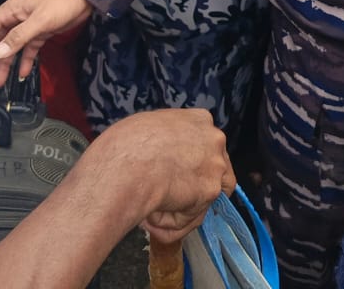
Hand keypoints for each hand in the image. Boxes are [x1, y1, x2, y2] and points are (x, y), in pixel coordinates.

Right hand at [0, 0, 92, 86]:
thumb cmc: (60, 3)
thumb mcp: (39, 21)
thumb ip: (18, 37)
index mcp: (8, 12)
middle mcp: (14, 20)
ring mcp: (26, 27)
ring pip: (10, 48)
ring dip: (4, 65)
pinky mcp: (40, 33)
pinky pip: (28, 50)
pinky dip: (25, 61)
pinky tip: (23, 74)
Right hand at [90, 109, 234, 242]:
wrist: (130, 163)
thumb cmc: (127, 143)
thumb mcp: (149, 128)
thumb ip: (166, 142)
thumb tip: (160, 162)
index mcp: (198, 119)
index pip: (206, 145)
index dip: (192, 164)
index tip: (177, 176)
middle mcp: (214, 140)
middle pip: (214, 170)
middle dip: (194, 188)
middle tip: (167, 199)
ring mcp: (216, 165)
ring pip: (203, 197)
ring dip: (180, 209)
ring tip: (150, 214)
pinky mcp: (210, 191)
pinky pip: (190, 217)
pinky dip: (172, 223)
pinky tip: (150, 218)